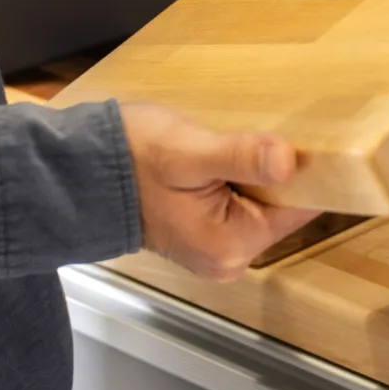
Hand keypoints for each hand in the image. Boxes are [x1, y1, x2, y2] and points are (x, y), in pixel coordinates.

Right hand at [120, 102, 318, 281]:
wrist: (79, 171)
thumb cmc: (129, 159)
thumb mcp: (188, 151)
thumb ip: (240, 156)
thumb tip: (289, 161)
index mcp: (230, 245)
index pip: (300, 208)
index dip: (309, 172)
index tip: (309, 138)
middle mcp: (228, 257)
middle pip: (283, 207)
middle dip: (280, 172)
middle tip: (265, 132)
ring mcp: (216, 248)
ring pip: (262, 202)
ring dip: (258, 172)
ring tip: (237, 143)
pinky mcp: (205, 232)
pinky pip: (241, 203)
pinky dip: (240, 179)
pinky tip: (224, 156)